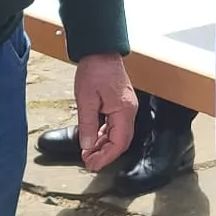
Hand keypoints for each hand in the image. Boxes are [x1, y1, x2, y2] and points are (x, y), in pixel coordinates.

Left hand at [72, 53, 136, 170]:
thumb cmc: (95, 70)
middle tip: (89, 162)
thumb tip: (87, 146)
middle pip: (121, 142)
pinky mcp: (121, 103)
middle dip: (105, 154)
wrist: (100, 50)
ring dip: (104, 145)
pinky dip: (105, 135)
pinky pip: (116, 125)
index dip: (105, 157)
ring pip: (119, 135)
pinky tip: (94, 139)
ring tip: (88, 153)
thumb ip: (88, 125)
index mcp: (123, 111)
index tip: (92, 165)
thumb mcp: (86, 99)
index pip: (118, 143)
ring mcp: (126, 107)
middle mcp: (129, 111)